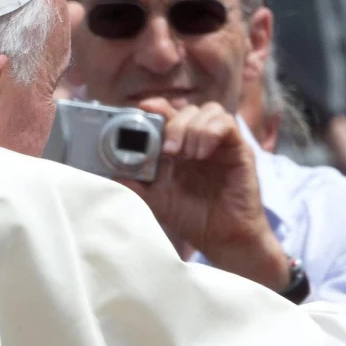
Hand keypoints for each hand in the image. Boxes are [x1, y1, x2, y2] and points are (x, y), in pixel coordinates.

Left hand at [124, 99, 288, 289]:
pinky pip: (227, 124)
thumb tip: (106, 173)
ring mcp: (218, 143)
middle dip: (173, 124)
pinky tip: (202, 153)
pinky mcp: (238, 149)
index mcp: (177, 146)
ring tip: (186, 155)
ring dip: (192, 128)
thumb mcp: (157, 200)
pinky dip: (211, 131)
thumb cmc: (193, 218)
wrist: (224, 238)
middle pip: (185, 109)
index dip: (155, 107)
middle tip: (167, 149)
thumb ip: (135, 184)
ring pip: (208, 110)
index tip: (141, 110)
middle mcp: (198, 140)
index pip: (166, 113)